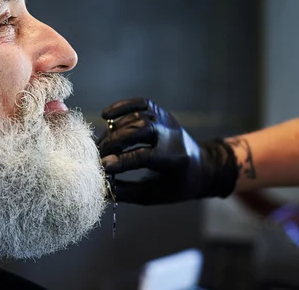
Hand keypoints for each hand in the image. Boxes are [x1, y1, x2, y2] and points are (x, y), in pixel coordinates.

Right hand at [97, 98, 238, 204]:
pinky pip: (140, 103)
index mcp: (174, 158)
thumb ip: (126, 192)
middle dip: (114, 142)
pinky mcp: (160, 112)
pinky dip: (121, 107)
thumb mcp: (154, 195)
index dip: (120, 160)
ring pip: (136, 117)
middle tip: (97, 155)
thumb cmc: (177, 184)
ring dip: (114, 131)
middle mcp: (171, 134)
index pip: (144, 156)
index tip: (101, 167)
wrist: (201, 165)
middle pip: (138, 130)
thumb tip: (100, 190)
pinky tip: (106, 116)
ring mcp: (166, 120)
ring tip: (101, 146)